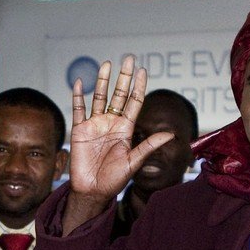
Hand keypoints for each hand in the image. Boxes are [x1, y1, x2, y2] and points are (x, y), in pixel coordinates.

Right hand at [61, 55, 173, 233]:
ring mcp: (95, 125)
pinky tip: (81, 82)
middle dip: (123, 77)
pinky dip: (79, 96)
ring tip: (107, 64)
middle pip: (118, 95)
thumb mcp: (134, 162)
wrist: (93, 190)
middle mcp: (111, 123)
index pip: (133, 102)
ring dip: (103, 81)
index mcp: (126, 129)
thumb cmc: (115, 179)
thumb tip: (171, 134)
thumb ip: (149, 146)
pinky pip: (79, 109)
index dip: (138, 87)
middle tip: (128, 59)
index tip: (142, 71)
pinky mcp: (80, 130)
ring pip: (100, 98)